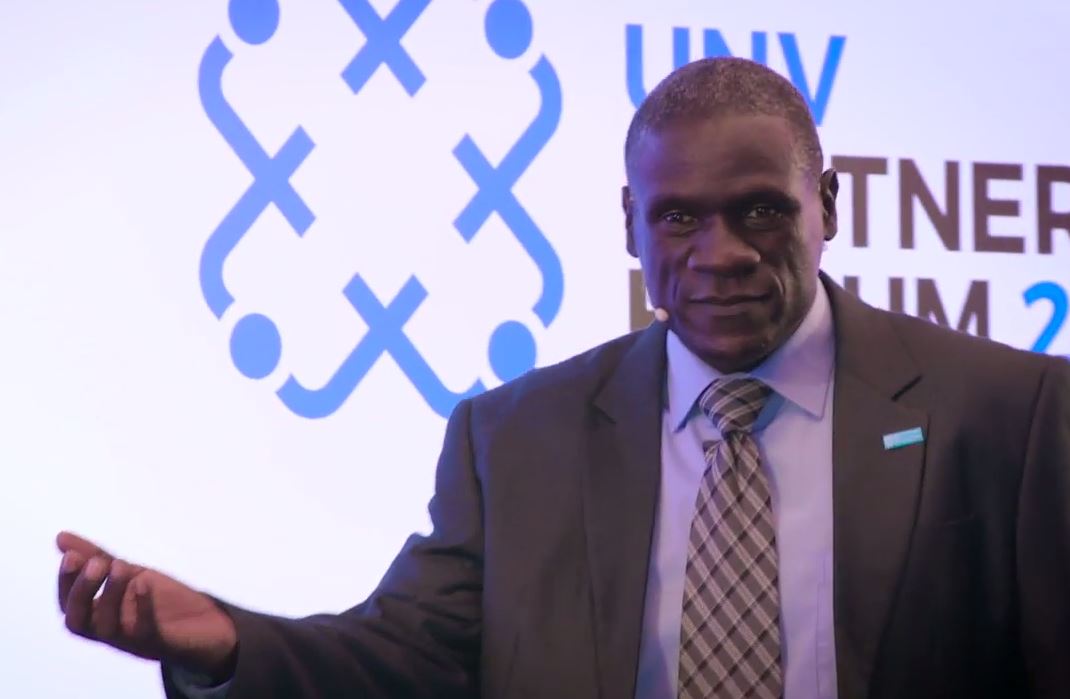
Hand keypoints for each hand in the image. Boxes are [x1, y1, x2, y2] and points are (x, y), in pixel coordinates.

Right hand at [56, 531, 238, 680]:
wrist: (205, 623)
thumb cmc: (159, 599)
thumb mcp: (128, 573)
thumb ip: (96, 557)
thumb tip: (60, 537)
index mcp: (99, 615)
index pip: (68, 605)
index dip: (66, 582)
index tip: (73, 555)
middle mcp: (110, 631)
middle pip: (79, 622)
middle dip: (82, 591)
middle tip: (97, 563)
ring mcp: (133, 640)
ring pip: (108, 628)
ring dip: (111, 595)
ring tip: (120, 564)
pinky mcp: (160, 642)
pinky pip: (145, 632)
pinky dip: (142, 609)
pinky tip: (144, 583)